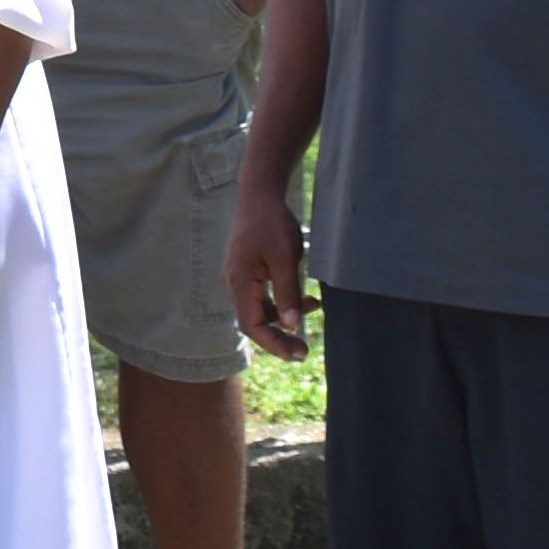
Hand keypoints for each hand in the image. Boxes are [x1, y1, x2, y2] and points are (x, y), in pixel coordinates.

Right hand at [225, 183, 309, 361]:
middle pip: (253, 321)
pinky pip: (263, 296)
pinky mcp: (248, 270)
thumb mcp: (285, 258)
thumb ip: (287, 294)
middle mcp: (235, 283)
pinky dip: (283, 302)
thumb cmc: (272, 222)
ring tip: (314, 312)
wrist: (259, 193)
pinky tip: (307, 298)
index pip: (251, 325)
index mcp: (239, 282)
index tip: (296, 354)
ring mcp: (240, 277)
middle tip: (304, 350)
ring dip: (283, 318)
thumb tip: (291, 326)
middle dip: (279, 337)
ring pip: (260, 310)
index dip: (273, 344)